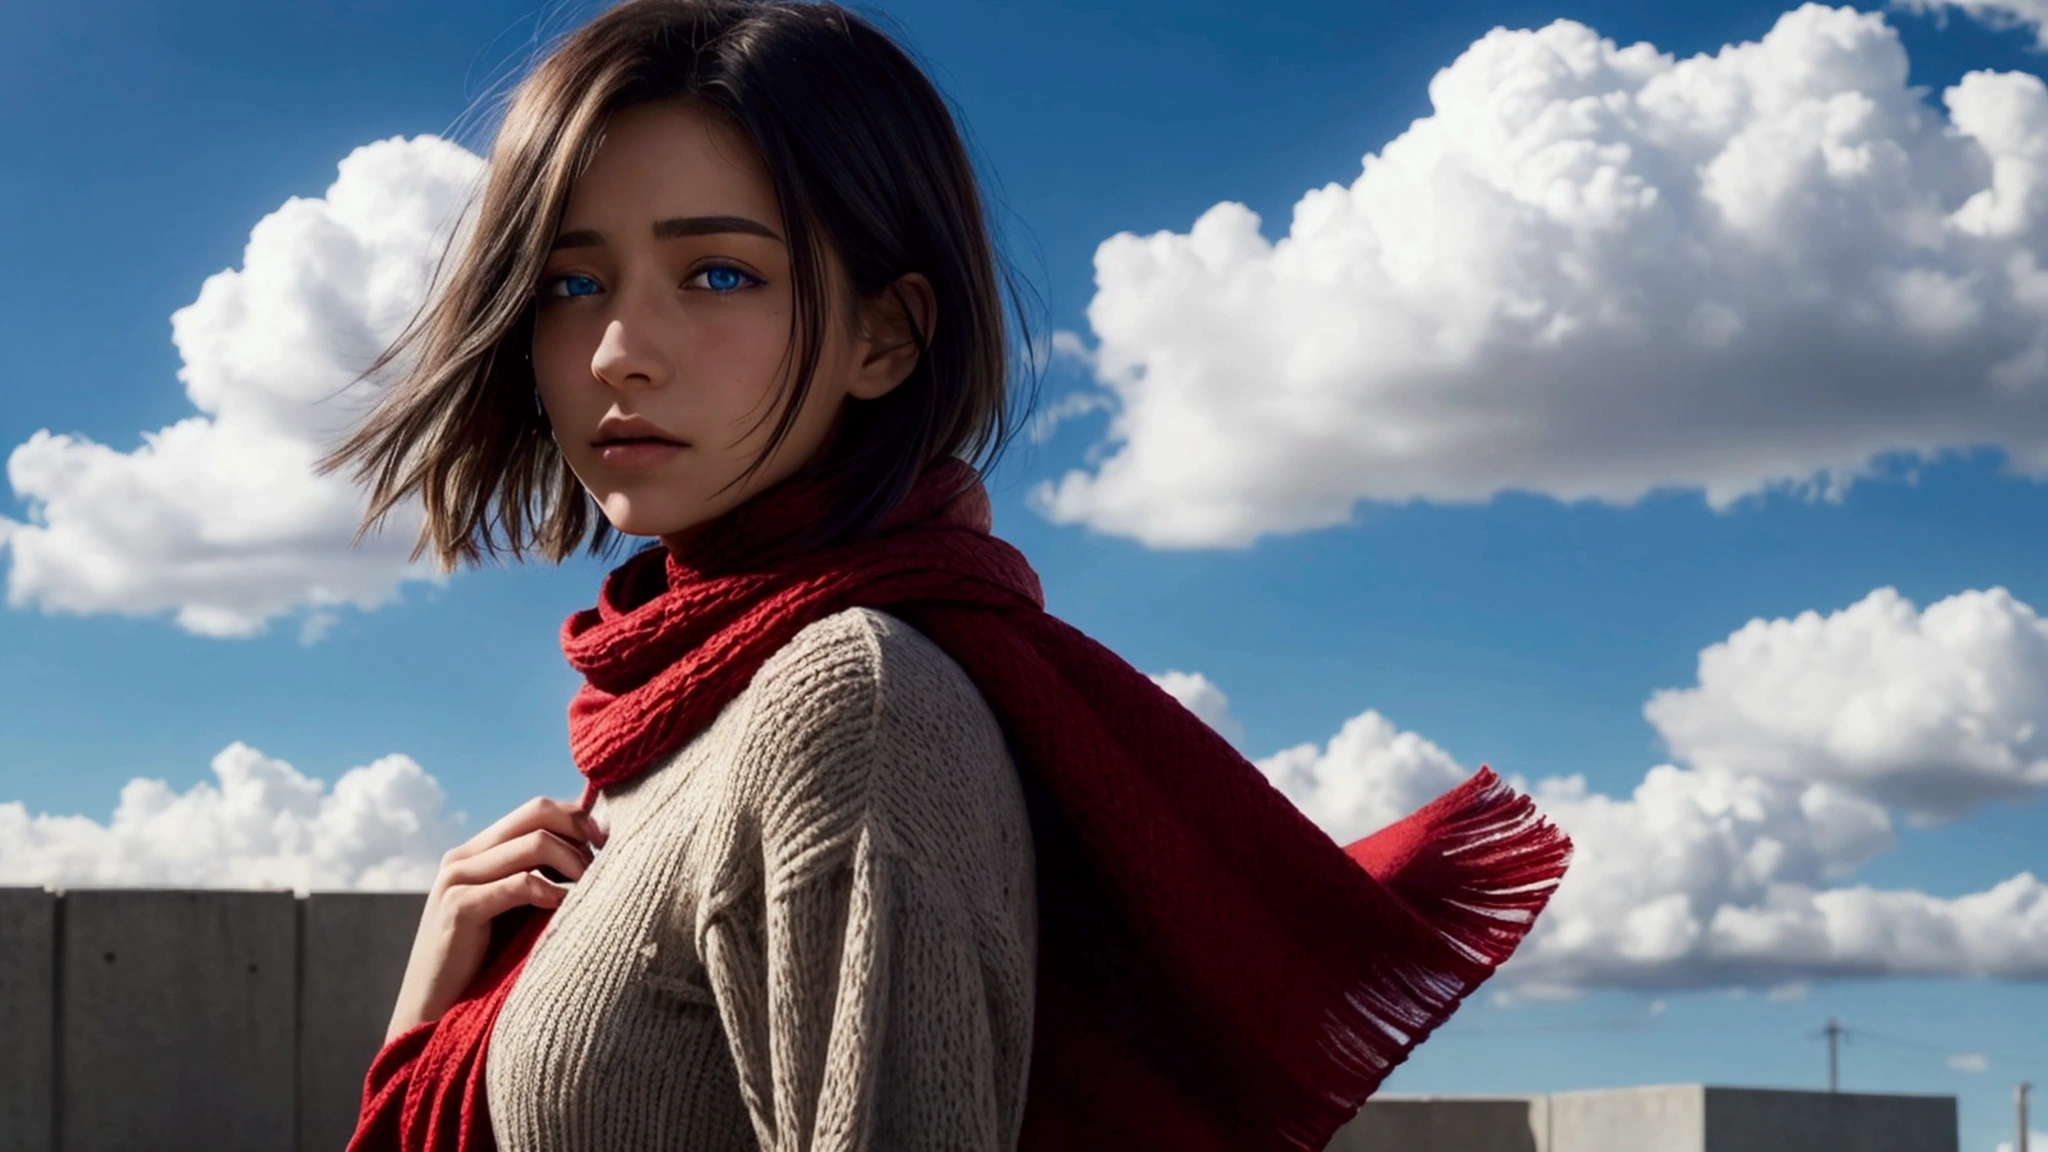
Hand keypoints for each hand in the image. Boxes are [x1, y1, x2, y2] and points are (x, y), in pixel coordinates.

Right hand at [384, 796, 607, 1041]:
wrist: (432, 1013)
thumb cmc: (484, 966)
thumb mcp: (515, 913)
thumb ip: (540, 880)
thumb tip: (596, 856)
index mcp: (478, 852)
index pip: (538, 809)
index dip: (579, 819)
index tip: (608, 845)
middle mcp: (464, 856)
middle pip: (538, 812)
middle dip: (581, 831)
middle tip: (605, 862)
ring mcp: (458, 879)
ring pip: (535, 843)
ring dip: (574, 862)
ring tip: (589, 890)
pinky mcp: (458, 907)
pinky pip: (520, 884)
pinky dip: (552, 892)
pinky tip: (564, 910)